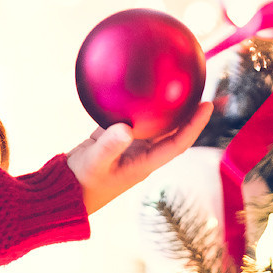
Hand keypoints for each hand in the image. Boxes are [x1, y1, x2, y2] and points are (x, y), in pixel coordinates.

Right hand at [66, 101, 212, 213]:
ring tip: (178, 84)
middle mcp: (143, 153)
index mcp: (145, 162)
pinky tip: (141, 87)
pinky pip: (134, 119)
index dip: (195, 126)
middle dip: (190, 114)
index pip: (178, 143)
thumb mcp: (94, 163)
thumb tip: (126, 128)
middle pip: (174, 132)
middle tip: (202, 90)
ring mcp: (131, 145)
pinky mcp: (117, 137)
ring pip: (157, 125)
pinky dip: (141, 105)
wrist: (65, 188)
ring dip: (169, 109)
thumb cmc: (81, 182)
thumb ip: (109, 146)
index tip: (207, 106)